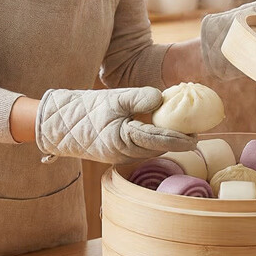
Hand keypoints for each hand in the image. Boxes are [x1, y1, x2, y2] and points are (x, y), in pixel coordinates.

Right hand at [35, 87, 196, 163]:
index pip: (159, 140)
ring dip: (165, 143)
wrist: (59, 125)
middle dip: (177, 143)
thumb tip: (162, 99)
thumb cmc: (87, 109)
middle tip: (195, 133)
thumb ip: (140, 98)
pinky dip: (152, 143)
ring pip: (150, 151)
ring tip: (182, 132)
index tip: (196, 137)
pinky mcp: (116, 156)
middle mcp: (124, 154)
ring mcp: (119, 158)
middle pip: (158, 149)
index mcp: (124, 139)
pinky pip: (140, 151)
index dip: (180, 139)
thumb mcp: (115, 98)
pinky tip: (159, 133)